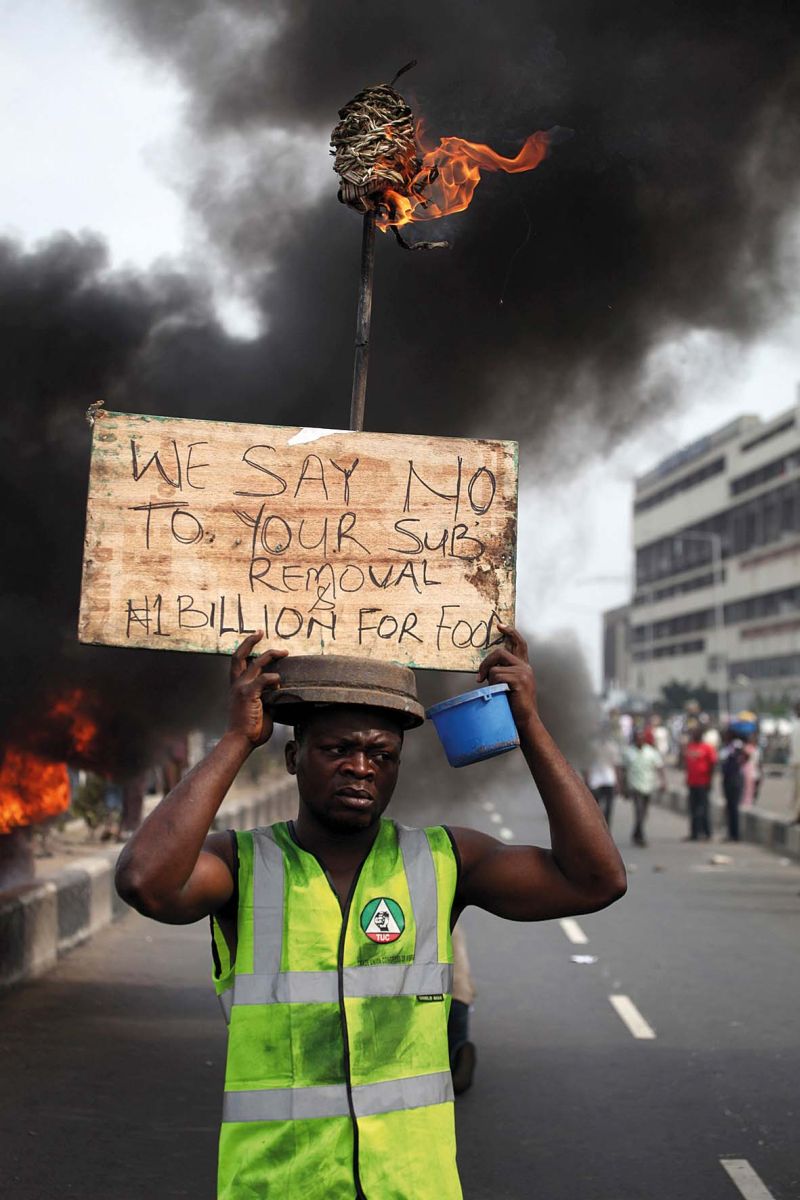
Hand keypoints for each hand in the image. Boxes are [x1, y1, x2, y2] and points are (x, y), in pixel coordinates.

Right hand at [228, 633, 287, 747]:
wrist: (240, 740)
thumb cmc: (250, 729)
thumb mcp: (261, 709)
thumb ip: (269, 698)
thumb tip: (283, 693)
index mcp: (236, 686)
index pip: (238, 662)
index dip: (245, 648)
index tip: (256, 637)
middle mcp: (236, 684)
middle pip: (239, 655)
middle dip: (250, 640)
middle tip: (261, 632)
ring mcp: (241, 688)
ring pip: (256, 663)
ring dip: (271, 655)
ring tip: (284, 652)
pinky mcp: (249, 694)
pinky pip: (264, 679)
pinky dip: (274, 678)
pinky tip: (280, 682)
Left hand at [477, 624, 537, 727]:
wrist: (525, 720)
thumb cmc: (515, 706)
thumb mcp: (511, 685)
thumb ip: (505, 673)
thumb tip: (488, 667)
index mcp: (524, 667)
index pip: (520, 643)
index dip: (510, 632)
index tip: (500, 625)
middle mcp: (525, 667)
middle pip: (500, 652)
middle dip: (485, 662)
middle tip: (479, 676)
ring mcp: (523, 672)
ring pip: (495, 667)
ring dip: (490, 681)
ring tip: (496, 692)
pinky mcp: (519, 679)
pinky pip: (496, 676)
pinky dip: (493, 686)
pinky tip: (500, 694)